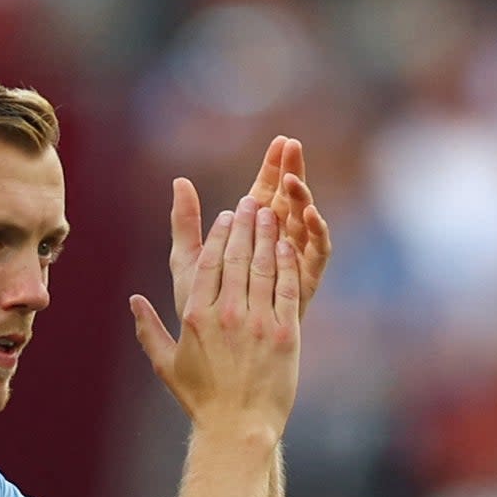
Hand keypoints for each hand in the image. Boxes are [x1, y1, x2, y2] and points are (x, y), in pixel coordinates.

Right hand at [131, 195, 301, 439]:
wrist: (239, 428)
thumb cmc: (201, 399)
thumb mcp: (166, 365)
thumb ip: (148, 330)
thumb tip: (133, 302)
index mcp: (195, 317)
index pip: (207, 262)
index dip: (218, 234)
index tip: (226, 216)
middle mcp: (226, 315)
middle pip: (236, 256)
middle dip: (244, 224)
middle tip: (251, 203)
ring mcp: (257, 322)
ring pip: (263, 266)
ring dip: (267, 235)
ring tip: (271, 214)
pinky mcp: (285, 333)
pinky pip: (287, 288)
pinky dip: (287, 263)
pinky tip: (287, 246)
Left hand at [169, 137, 330, 322]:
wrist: (223, 356)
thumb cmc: (204, 310)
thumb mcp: (188, 262)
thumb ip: (185, 224)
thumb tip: (178, 180)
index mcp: (252, 233)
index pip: (267, 190)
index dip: (274, 166)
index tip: (281, 140)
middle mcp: (277, 243)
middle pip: (290, 200)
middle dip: (293, 171)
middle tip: (295, 146)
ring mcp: (294, 262)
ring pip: (305, 222)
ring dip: (303, 198)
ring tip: (295, 180)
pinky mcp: (306, 283)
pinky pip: (317, 254)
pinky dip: (318, 234)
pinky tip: (311, 215)